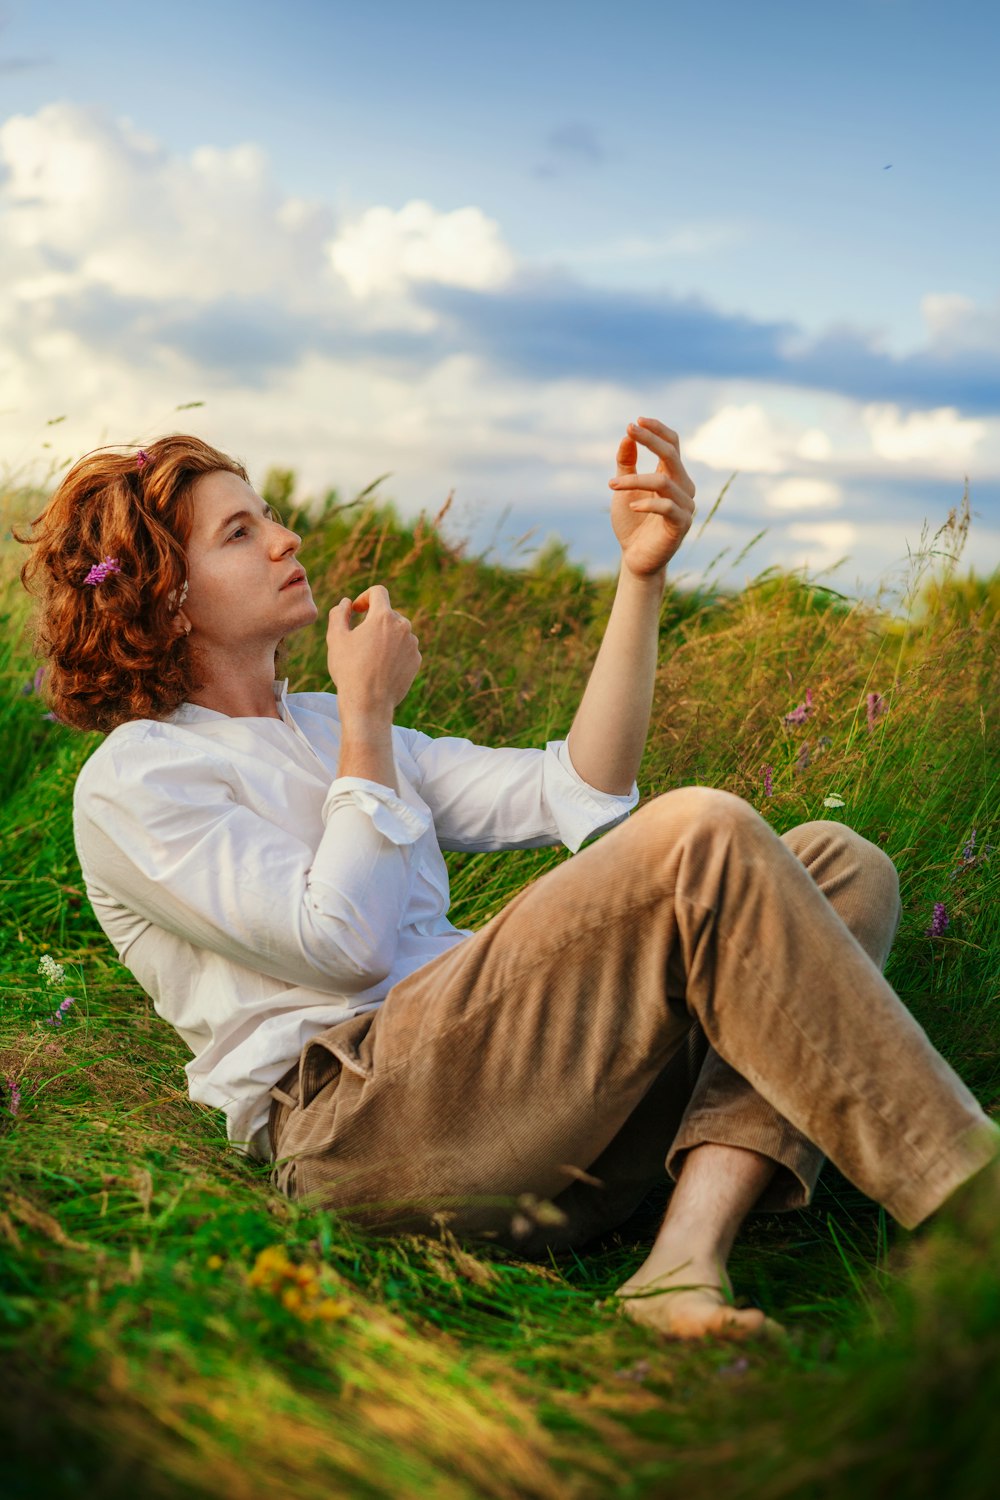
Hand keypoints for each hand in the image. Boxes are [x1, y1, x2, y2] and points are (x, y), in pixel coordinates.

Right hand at [326, 584, 421, 721]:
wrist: (369, 703)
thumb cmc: (349, 670)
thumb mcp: (336, 638)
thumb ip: (339, 614)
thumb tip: (347, 603)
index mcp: (383, 617)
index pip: (378, 592)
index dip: (365, 597)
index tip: (357, 611)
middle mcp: (403, 627)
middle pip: (388, 613)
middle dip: (374, 621)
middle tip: (358, 640)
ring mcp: (412, 644)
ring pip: (398, 632)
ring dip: (385, 637)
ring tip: (369, 657)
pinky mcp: (416, 661)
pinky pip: (404, 648)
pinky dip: (394, 652)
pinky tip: (380, 667)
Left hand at [608, 417, 696, 577]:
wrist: (635, 557)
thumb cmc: (632, 522)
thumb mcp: (624, 488)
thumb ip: (627, 464)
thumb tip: (627, 435)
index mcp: (672, 475)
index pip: (672, 444)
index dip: (656, 430)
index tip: (634, 422)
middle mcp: (683, 487)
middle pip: (672, 455)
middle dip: (650, 440)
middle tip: (629, 431)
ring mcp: (685, 506)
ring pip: (664, 481)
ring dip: (635, 480)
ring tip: (612, 486)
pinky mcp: (681, 525)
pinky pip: (667, 507)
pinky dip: (647, 503)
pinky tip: (631, 506)